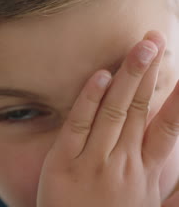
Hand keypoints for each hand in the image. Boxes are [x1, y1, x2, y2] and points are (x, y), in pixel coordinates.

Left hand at [36, 31, 178, 206]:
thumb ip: (173, 190)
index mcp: (146, 173)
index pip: (170, 129)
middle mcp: (123, 163)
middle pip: (139, 109)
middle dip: (149, 73)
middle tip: (156, 40)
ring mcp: (93, 162)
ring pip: (113, 111)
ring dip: (127, 76)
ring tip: (139, 47)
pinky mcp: (63, 163)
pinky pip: (77, 125)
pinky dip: (89, 99)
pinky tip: (99, 75)